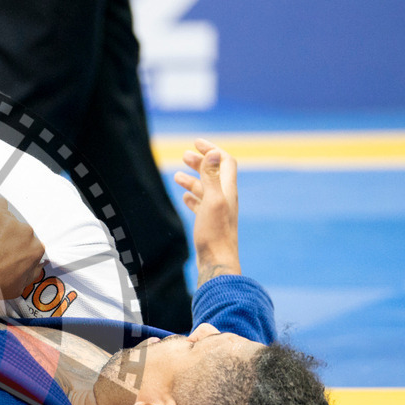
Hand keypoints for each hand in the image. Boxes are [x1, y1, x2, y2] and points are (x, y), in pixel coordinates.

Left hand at [0, 197, 44, 302]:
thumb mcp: (18, 287)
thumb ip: (32, 272)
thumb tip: (39, 262)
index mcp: (36, 249)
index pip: (31, 242)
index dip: (16, 247)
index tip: (4, 250)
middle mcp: (27, 232)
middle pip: (19, 229)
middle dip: (8, 236)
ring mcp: (10, 220)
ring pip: (8, 218)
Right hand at [173, 139, 240, 286]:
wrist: (217, 261)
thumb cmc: (215, 233)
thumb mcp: (212, 201)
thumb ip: (212, 177)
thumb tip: (214, 152)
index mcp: (227, 190)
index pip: (224, 161)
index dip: (212, 149)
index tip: (196, 143)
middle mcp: (224, 198)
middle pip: (214, 173)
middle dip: (200, 162)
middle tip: (185, 155)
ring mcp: (217, 211)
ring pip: (205, 189)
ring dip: (193, 179)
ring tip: (177, 175)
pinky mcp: (210, 223)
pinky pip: (201, 205)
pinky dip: (192, 198)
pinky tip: (184, 198)